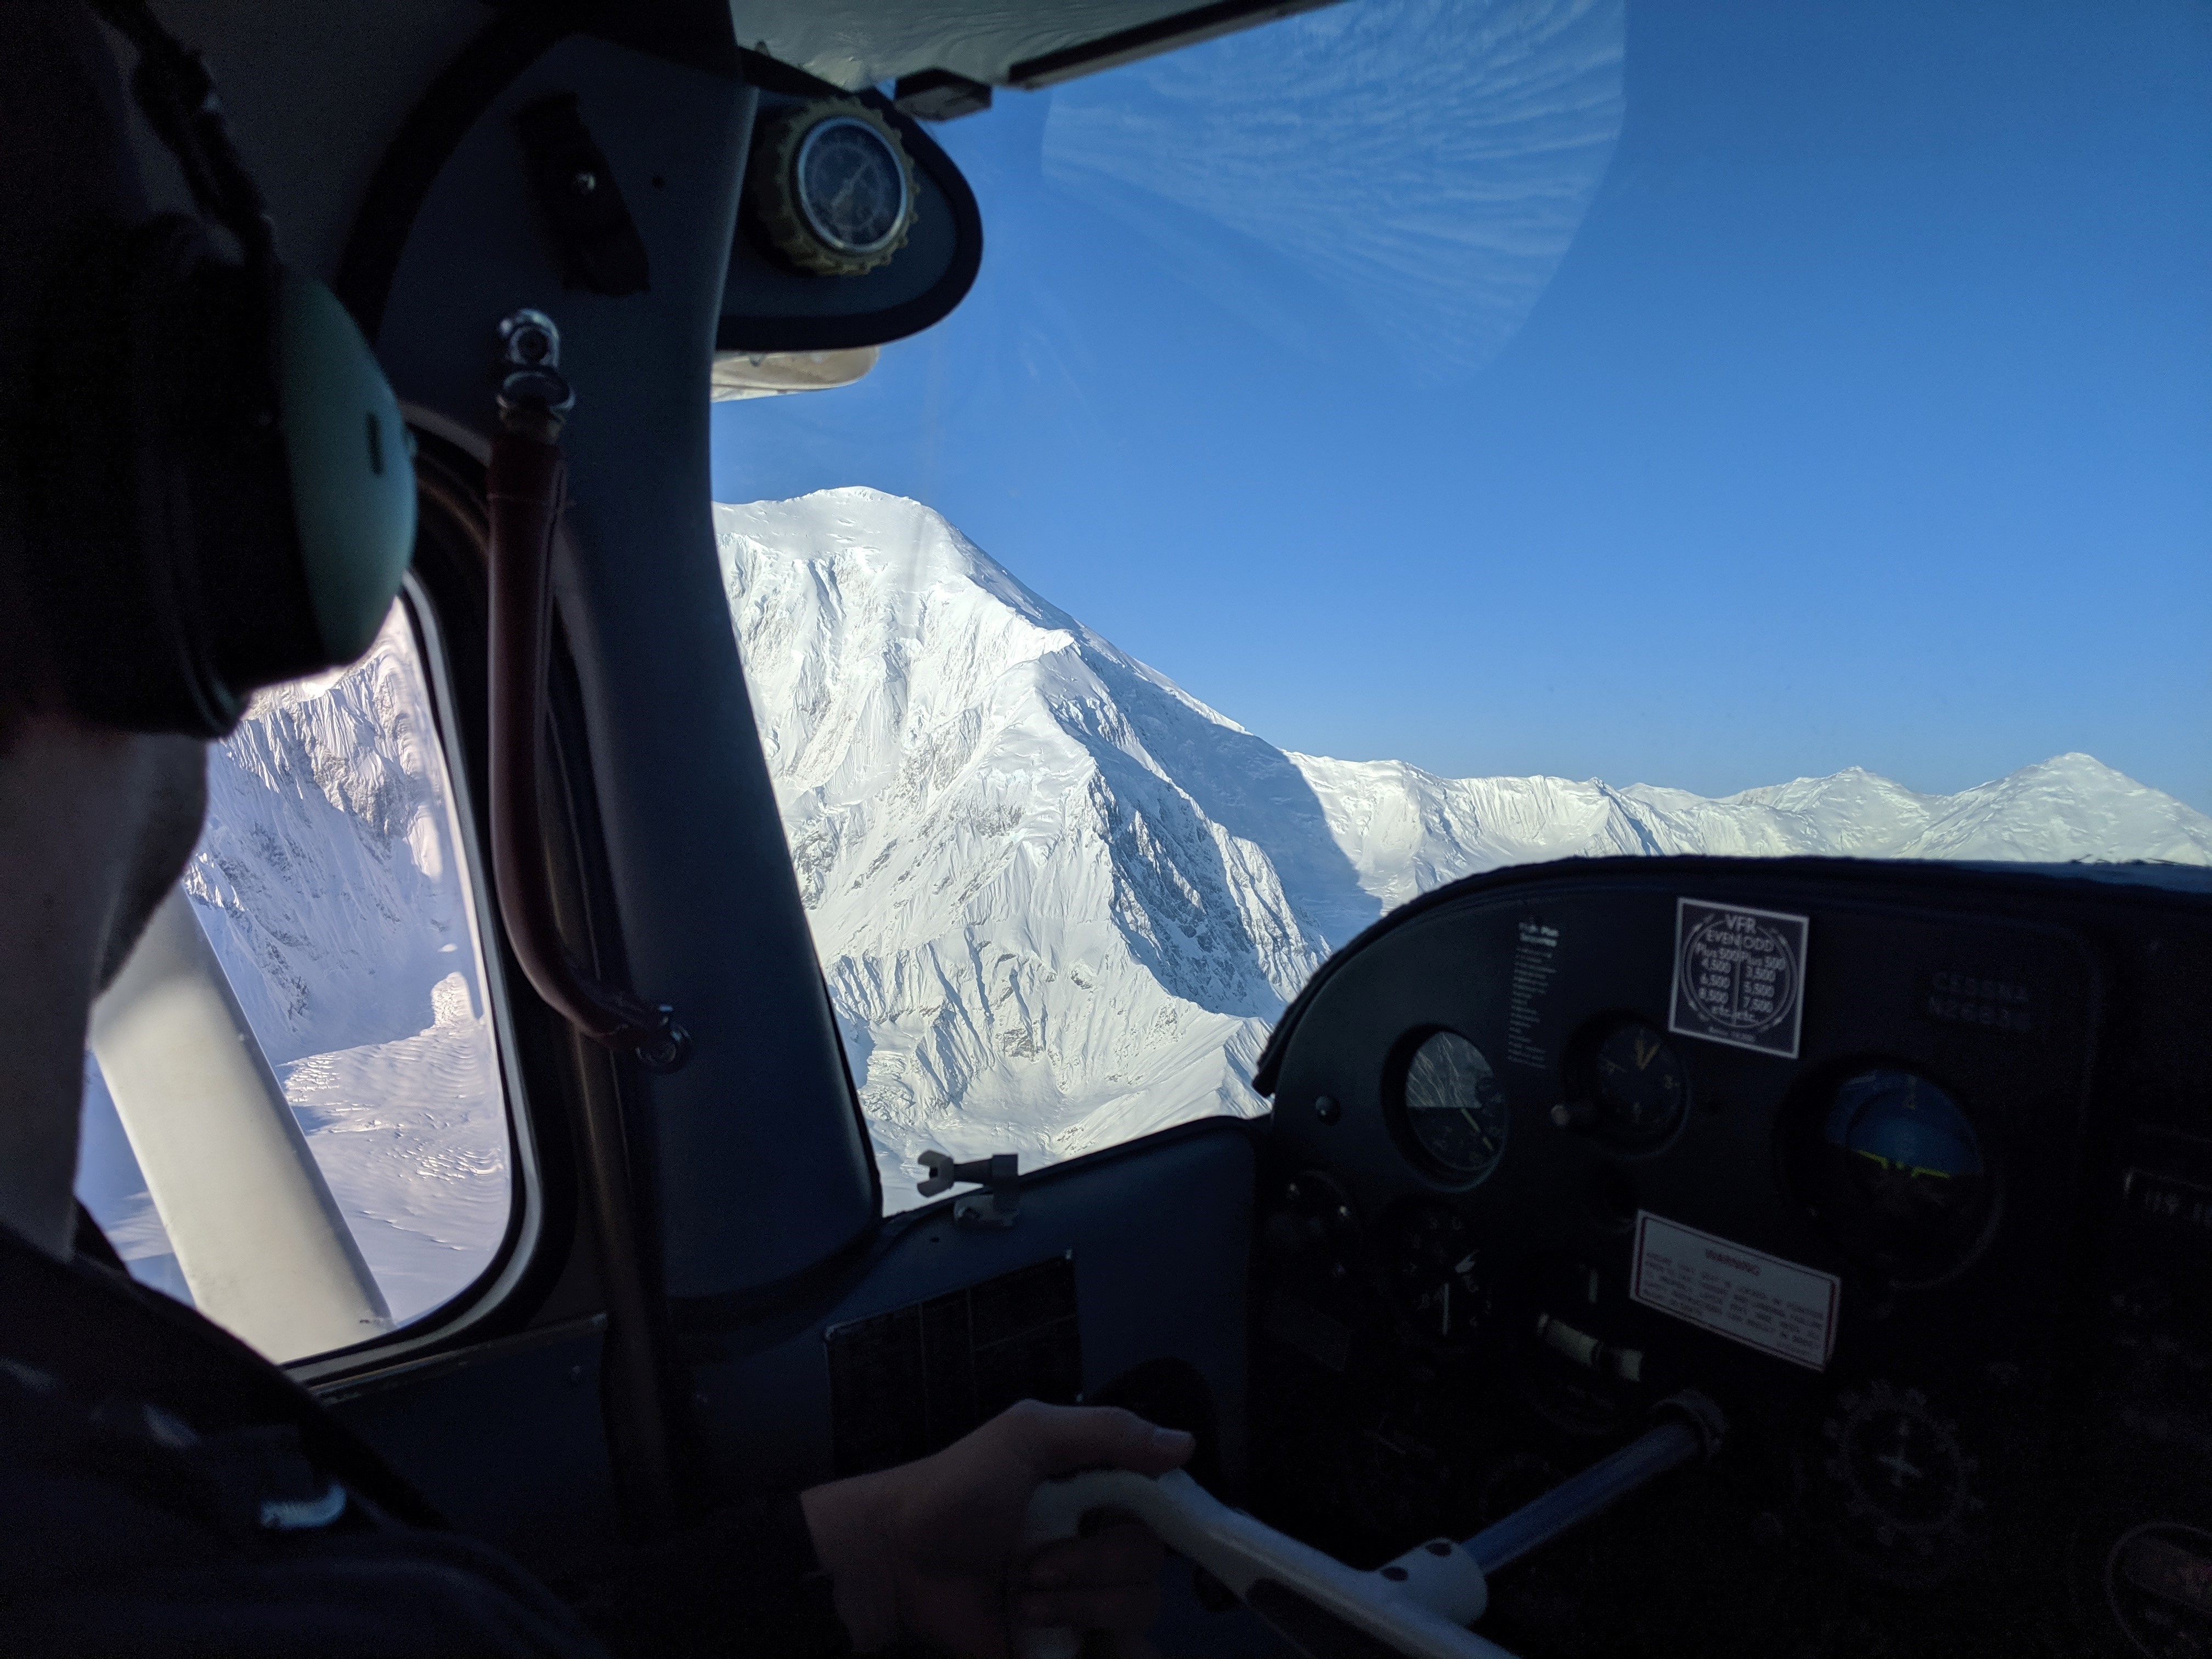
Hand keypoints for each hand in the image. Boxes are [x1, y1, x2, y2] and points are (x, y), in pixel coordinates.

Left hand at [798, 1399, 1195, 1655]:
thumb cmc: (957, 1490)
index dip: (1164, 1514)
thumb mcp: (1027, 1436)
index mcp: (1096, 1492)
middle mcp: (1097, 1544)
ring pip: (1135, 1610)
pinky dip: (1101, 1645)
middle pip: (1149, 1564)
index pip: (1162, 1505)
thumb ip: (1107, 1433)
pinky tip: (1044, 1631)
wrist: (896, 1561)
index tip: (1135, 1520)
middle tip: (1035, 1565)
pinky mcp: (1065, 1645)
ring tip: (1020, 1599)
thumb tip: (1186, 1444)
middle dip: (1092, 1564)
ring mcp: (1083, 1599)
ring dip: (1077, 1606)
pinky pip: (1117, 1650)